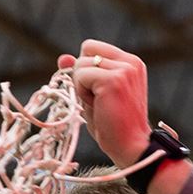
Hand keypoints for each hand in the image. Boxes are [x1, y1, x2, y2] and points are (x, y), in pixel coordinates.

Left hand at [56, 40, 151, 165]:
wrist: (130, 146)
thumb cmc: (113, 124)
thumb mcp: (93, 94)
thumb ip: (81, 73)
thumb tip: (62, 57)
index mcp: (130, 62)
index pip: (92, 47)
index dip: (85, 68)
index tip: (96, 90)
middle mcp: (130, 61)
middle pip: (86, 51)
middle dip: (82, 75)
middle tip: (98, 99)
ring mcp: (124, 69)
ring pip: (80, 64)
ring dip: (82, 86)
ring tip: (100, 104)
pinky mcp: (113, 80)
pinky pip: (80, 76)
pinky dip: (82, 93)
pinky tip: (98, 106)